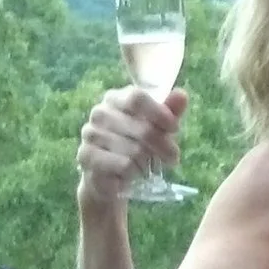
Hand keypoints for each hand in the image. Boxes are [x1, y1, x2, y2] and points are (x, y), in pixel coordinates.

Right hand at [76, 85, 186, 205]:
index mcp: (116, 98)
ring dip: (149, 162)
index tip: (175, 128)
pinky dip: (135, 171)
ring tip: (148, 165)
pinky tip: (133, 171)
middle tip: (172, 157)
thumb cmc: (137, 145)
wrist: (111, 174)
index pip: (137, 98)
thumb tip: (181, 94)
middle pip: (142, 128)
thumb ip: (170, 111)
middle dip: (164, 146)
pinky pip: (123, 164)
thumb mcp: (159, 127)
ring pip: (135, 150)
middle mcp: (100, 112)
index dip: (160, 113)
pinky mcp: (86, 155)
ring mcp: (90, 133)